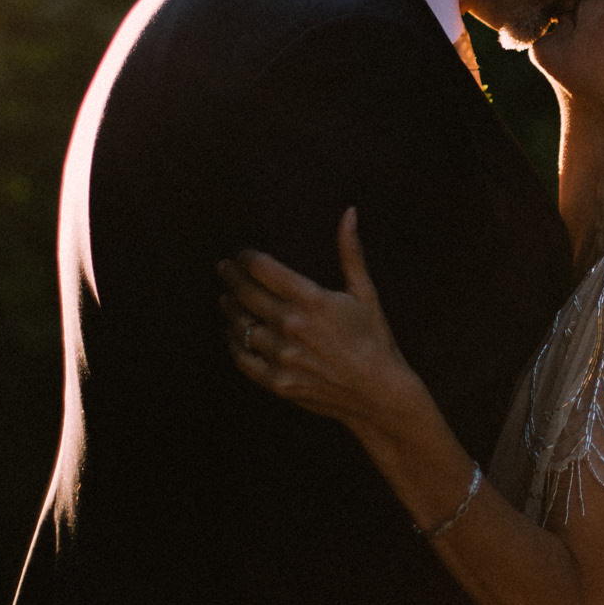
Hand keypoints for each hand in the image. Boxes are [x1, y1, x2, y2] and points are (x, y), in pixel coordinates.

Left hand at [220, 208, 417, 426]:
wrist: (379, 392)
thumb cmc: (374, 337)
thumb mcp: (365, 292)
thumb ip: (350, 252)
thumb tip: (349, 212)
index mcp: (311, 299)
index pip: (263, 269)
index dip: (247, 258)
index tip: (242, 255)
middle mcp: (291, 326)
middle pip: (246, 294)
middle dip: (232, 277)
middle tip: (224, 269)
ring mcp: (282, 356)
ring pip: (241, 325)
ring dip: (230, 309)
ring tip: (227, 300)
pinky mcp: (277, 381)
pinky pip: (244, 358)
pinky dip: (234, 343)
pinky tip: (233, 333)